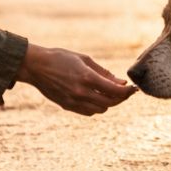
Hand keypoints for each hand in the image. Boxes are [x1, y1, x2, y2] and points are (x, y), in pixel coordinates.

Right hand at [17, 43, 137, 115]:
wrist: (36, 67)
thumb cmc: (61, 58)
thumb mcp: (84, 60)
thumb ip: (104, 73)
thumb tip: (121, 82)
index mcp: (87, 78)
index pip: (115, 91)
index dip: (128, 91)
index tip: (134, 88)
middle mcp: (81, 92)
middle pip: (110, 102)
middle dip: (121, 98)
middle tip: (126, 91)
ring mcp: (74, 101)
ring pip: (101, 109)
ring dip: (109, 103)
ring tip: (111, 93)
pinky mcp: (67, 106)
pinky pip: (89, 112)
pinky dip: (97, 107)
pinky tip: (97, 97)